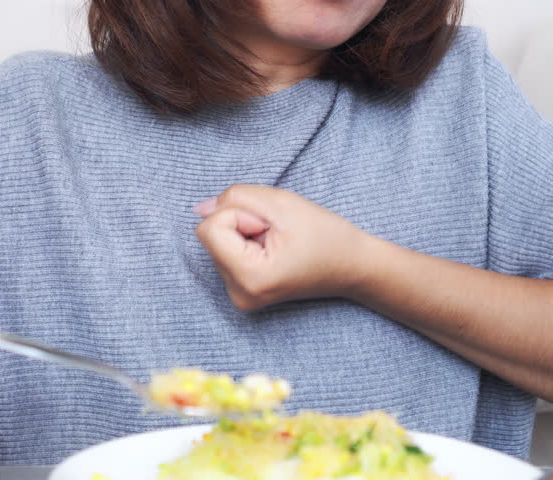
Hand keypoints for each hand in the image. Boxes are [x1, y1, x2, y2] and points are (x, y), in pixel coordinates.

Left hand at [194, 185, 371, 310]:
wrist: (353, 267)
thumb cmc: (325, 235)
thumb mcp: (281, 202)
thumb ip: (235, 198)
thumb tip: (199, 209)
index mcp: (249, 278)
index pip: (210, 228)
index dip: (240, 215)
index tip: (270, 226)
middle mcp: (238, 294)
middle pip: (211, 236)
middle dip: (242, 223)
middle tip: (278, 235)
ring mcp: (239, 297)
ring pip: (218, 242)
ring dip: (245, 232)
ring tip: (278, 243)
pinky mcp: (241, 292)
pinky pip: (226, 252)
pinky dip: (246, 243)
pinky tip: (272, 251)